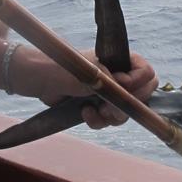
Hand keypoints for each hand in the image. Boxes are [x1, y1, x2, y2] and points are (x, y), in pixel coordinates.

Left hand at [15, 47, 157, 128]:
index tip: (124, 87)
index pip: (146, 72)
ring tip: (97, 112)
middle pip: (142, 95)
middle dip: (128, 105)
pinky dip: (99, 121)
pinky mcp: (96, 107)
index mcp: (118, 61)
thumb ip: (108, 81)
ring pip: (125, 111)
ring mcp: (107, 93)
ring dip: (113, 116)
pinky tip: (85, 114)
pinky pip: (108, 120)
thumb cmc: (58, 67)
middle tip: (112, 108)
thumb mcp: (86, 72)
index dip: (140, 82)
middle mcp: (117, 76)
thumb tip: (126, 89)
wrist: (35, 79)